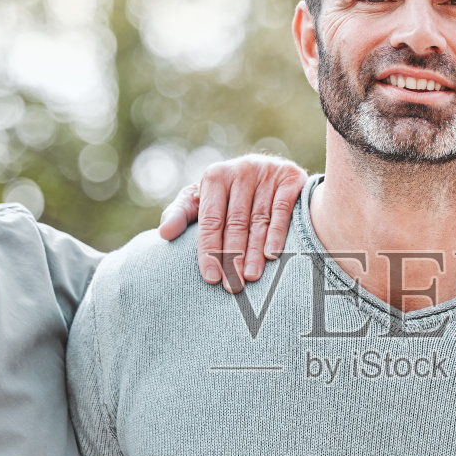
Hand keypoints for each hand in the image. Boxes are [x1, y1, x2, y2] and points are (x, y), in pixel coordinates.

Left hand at [158, 154, 307, 291]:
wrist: (270, 171)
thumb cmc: (228, 194)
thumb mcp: (200, 199)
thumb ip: (181, 214)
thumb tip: (164, 234)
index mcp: (215, 176)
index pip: (211, 219)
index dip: (209, 250)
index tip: (210, 277)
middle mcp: (241, 169)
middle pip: (235, 222)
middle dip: (232, 257)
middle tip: (232, 285)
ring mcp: (267, 172)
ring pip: (259, 220)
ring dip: (255, 251)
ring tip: (250, 277)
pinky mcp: (291, 177)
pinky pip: (282, 210)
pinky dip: (277, 234)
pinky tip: (272, 255)